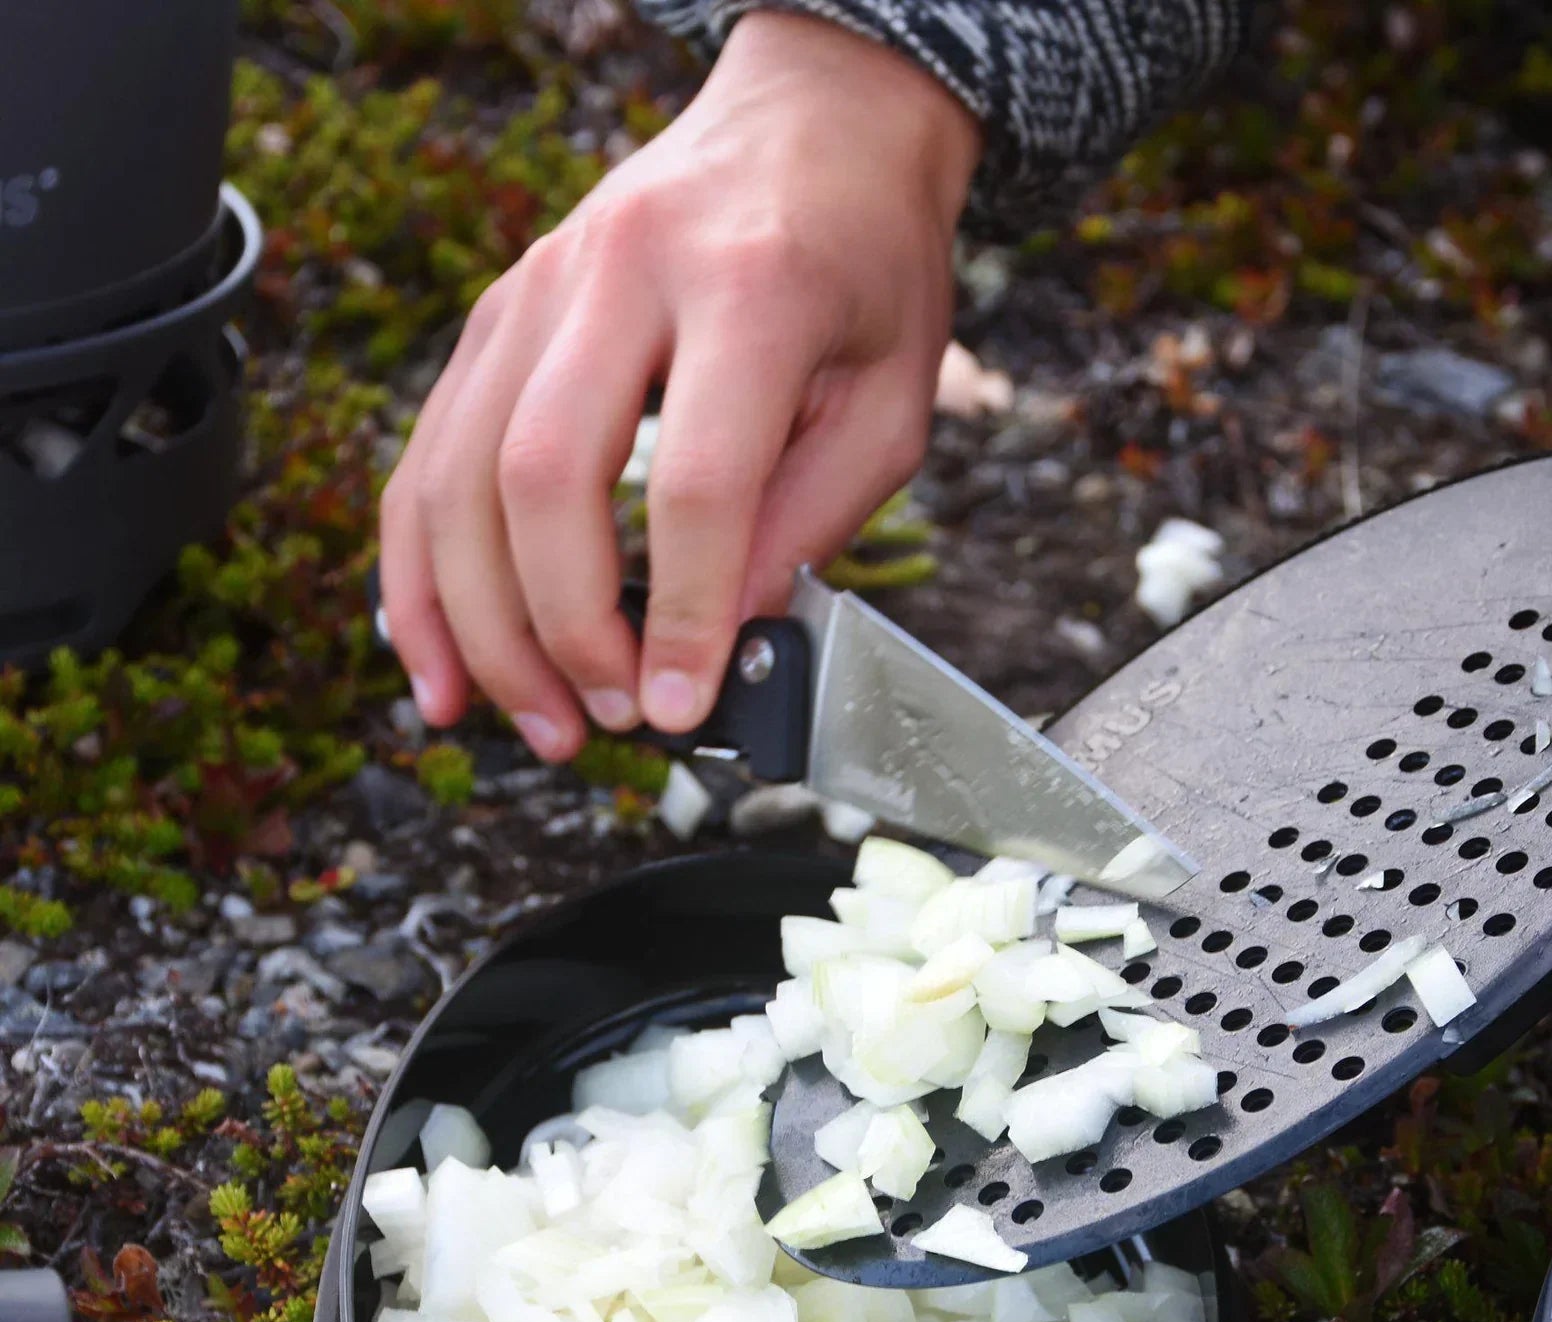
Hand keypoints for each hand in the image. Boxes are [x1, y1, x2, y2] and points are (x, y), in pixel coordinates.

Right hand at [379, 13, 979, 757]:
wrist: (814, 126)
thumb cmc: (866, 267)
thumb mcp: (890, 400)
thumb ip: (812, 517)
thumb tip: (725, 639)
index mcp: (750, 288)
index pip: (695, 482)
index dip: (680, 612)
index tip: (680, 705)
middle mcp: (621, 272)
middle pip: (542, 477)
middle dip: (559, 630)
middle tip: (602, 721)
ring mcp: (539, 286)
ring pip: (459, 473)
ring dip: (478, 624)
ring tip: (531, 720)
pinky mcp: (498, 315)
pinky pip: (427, 455)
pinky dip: (418, 572)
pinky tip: (436, 660)